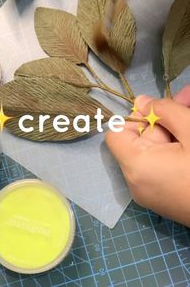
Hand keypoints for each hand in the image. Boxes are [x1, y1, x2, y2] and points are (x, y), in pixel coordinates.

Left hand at [106, 86, 189, 225]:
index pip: (116, 133)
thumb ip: (165, 111)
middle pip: (139, 140)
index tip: (162, 111)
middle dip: (163, 119)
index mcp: (136, 166)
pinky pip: (162, 165)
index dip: (135, 117)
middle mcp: (136, 182)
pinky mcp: (165, 198)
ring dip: (173, 131)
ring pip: (154, 151)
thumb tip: (141, 101)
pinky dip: (175, 149)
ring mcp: (150, 193)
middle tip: (187, 100)